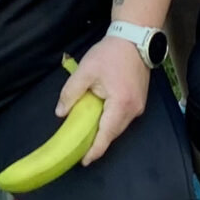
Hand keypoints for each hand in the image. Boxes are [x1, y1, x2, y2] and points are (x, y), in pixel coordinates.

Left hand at [60, 34, 151, 165]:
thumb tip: (61, 113)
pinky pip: (123, 119)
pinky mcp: (139, 102)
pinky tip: (99, 122)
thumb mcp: (85, 70)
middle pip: (113, 134)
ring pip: (119, 128)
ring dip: (104, 133)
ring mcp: (139, 107)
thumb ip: (71, 92)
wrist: (134, 38)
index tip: (83, 161)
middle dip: (98, 144)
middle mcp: (133, 110)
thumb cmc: (110, 53)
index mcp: (120, 104)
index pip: (106, 135)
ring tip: (87, 138)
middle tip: (80, 150)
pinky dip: (111, 124)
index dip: (94, 150)